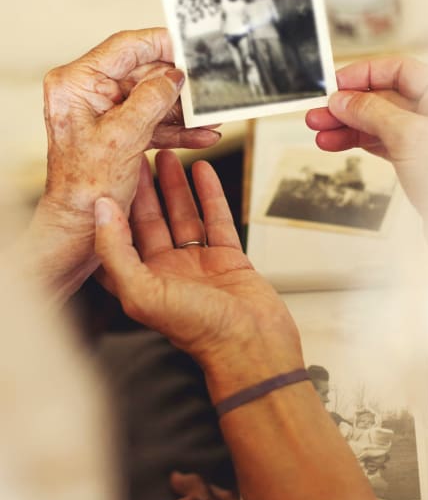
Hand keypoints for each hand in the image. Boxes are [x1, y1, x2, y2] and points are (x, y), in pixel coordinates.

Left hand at [28, 28, 219, 301]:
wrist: (80, 225)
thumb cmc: (85, 189)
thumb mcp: (123, 138)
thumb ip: (151, 100)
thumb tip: (173, 76)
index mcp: (78, 84)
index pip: (125, 48)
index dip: (160, 44)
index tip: (189, 45)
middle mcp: (90, 94)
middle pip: (144, 75)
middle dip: (178, 86)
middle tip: (207, 87)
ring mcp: (106, 113)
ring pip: (153, 100)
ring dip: (184, 111)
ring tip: (211, 116)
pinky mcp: (119, 132)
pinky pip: (153, 123)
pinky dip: (177, 130)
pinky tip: (201, 135)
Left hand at [94, 151, 302, 397]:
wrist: (254, 345)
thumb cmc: (200, 332)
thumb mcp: (144, 292)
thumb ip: (117, 250)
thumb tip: (101, 210)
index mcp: (141, 281)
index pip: (119, 237)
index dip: (113, 206)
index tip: (111, 175)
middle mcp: (167, 271)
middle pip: (150, 220)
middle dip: (144, 187)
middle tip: (140, 154)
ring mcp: (198, 263)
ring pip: (183, 215)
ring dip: (175, 185)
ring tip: (169, 155)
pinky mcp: (227, 258)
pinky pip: (216, 218)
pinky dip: (210, 194)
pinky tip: (203, 172)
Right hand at [306, 57, 427, 225]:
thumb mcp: (409, 136)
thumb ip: (372, 112)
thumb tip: (344, 100)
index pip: (398, 70)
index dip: (364, 74)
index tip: (336, 85)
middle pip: (382, 97)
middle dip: (347, 105)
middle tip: (319, 112)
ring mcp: (424, 136)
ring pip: (376, 122)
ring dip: (345, 126)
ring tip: (320, 132)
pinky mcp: (414, 159)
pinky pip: (379, 142)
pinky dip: (356, 142)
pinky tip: (335, 143)